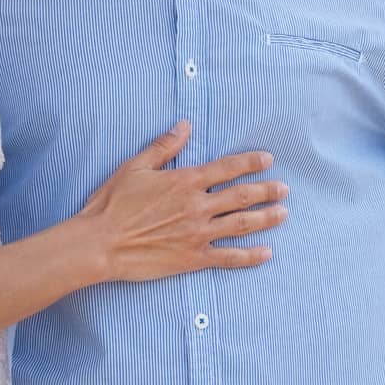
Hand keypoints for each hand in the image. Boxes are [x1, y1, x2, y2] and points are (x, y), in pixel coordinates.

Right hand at [78, 122, 287, 281]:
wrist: (100, 243)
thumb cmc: (113, 203)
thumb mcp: (136, 166)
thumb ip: (164, 146)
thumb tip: (186, 126)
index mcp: (185, 181)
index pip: (227, 168)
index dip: (251, 163)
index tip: (268, 160)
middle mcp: (197, 206)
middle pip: (241, 196)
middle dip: (266, 191)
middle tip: (284, 189)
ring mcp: (198, 234)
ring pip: (241, 225)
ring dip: (266, 219)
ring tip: (284, 214)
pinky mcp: (193, 259)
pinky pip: (229, 257)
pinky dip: (250, 256)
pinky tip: (266, 253)